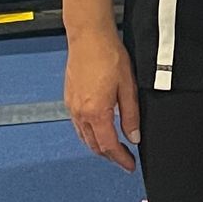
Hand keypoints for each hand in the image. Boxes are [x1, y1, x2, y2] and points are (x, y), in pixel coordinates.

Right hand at [64, 28, 140, 170]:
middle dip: (110, 156)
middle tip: (124, 158)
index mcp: (96, 112)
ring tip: (114, 147)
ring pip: (84, 137)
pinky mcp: (69, 98)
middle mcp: (80, 112)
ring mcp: (72, 106)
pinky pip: (78, 125)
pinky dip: (89, 133)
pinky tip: (99, 129)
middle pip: (94, 146)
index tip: (130, 165)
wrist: (89, 36)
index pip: (109, 146)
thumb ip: (131, 115)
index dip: (121, 159)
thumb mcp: (128, 87)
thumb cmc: (108, 55)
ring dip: (99, 146)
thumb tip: (133, 136)